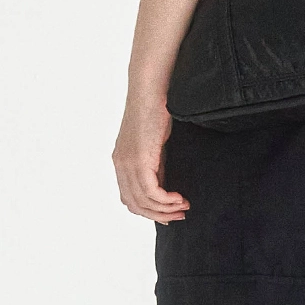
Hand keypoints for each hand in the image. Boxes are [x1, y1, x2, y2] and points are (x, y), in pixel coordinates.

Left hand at [112, 92, 189, 223]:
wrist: (150, 89)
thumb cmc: (155, 108)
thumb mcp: (154, 142)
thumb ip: (155, 163)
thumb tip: (163, 183)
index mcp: (121, 161)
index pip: (129, 198)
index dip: (148, 210)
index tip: (169, 212)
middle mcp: (120, 165)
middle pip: (134, 204)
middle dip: (158, 214)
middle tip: (179, 215)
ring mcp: (128, 163)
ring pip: (143, 201)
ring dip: (165, 209)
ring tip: (183, 206)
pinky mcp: (139, 159)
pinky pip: (151, 192)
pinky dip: (166, 200)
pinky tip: (179, 198)